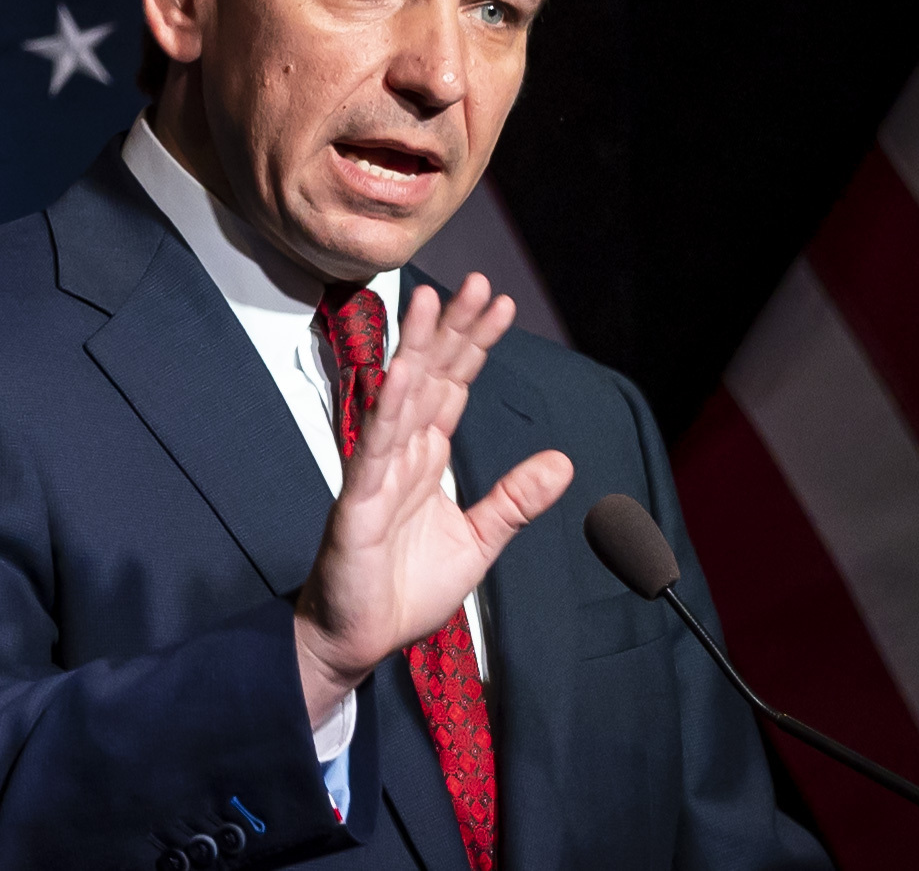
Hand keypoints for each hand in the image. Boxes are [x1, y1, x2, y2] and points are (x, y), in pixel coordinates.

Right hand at [292, 274, 573, 723]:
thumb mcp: (478, 542)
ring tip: (429, 300)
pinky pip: (373, 449)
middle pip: (430, 377)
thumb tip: (562, 459)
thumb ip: (514, 500)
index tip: (500, 304)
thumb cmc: (404, 588)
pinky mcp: (356, 502)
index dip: (476, 345)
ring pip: (400, 398)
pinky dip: (386, 410)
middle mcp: (400, 453)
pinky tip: (399, 375)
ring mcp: (376, 472)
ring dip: (415, 349)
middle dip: (453, 329)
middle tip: (476, 281)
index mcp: (427, 458)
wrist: (360, 637)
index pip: (455, 387)